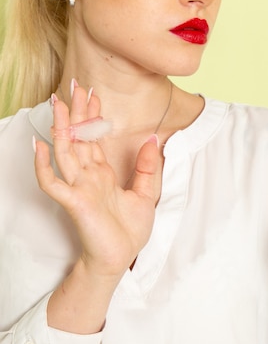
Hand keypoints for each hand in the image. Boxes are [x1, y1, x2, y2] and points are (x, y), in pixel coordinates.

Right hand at [33, 82, 162, 277]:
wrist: (120, 259)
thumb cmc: (128, 231)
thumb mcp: (146, 195)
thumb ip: (147, 167)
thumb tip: (152, 138)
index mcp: (103, 174)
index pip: (95, 139)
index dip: (94, 116)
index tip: (94, 93)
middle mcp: (88, 176)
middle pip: (79, 138)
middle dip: (77, 112)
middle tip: (75, 84)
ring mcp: (79, 188)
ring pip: (64, 152)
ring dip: (60, 127)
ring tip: (57, 103)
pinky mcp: (74, 202)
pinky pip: (52, 182)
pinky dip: (43, 165)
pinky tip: (40, 146)